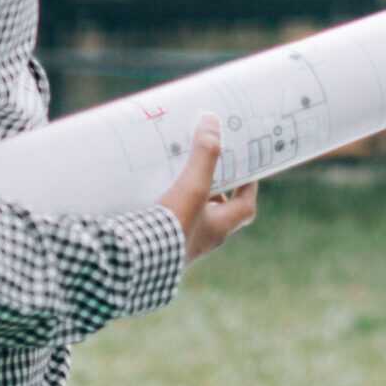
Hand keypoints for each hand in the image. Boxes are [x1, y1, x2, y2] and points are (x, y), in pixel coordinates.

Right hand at [154, 113, 260, 264]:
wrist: (136, 264)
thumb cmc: (173, 227)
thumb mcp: (194, 186)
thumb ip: (205, 155)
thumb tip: (213, 121)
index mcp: (220, 227)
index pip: (246, 206)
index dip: (249, 187)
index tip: (247, 169)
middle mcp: (204, 239)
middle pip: (219, 212)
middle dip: (215, 190)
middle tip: (207, 168)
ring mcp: (182, 244)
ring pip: (193, 217)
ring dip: (189, 198)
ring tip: (177, 175)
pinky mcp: (159, 246)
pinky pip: (169, 224)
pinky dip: (166, 208)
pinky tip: (150, 195)